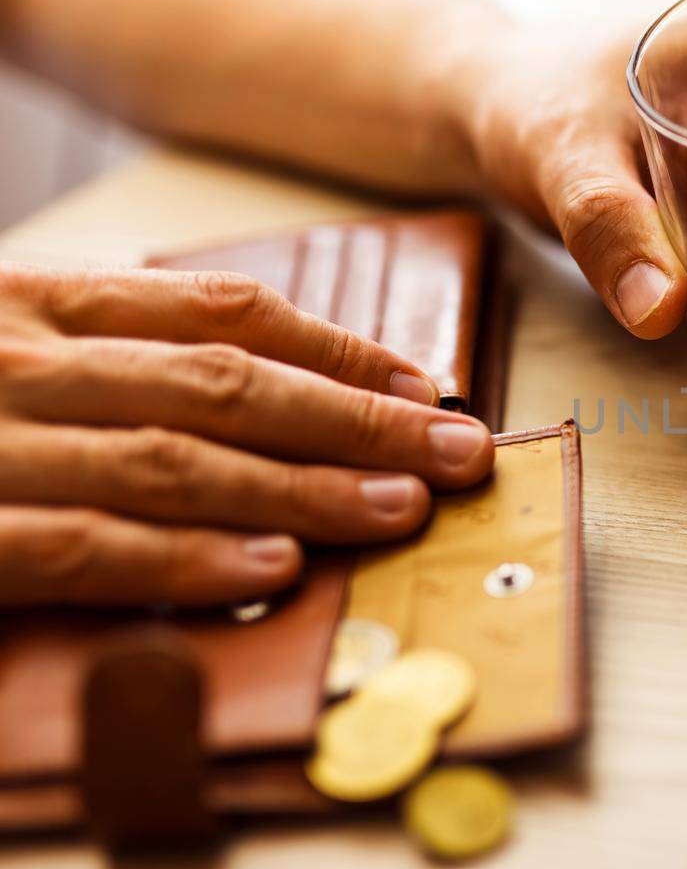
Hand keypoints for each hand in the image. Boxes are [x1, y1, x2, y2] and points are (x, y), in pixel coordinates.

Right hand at [0, 264, 494, 606]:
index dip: (340, 351)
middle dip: (360, 421)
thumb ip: (113, 365)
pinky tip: (277, 568)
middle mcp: (19, 361)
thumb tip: (273, 399)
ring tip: (403, 509)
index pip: (223, 311)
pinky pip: (88, 549)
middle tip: (459, 454)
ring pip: (177, 462)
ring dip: (304, 488)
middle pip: (226, 384)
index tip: (428, 387)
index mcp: (38, 300)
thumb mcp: (7, 353)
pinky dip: (189, 559)